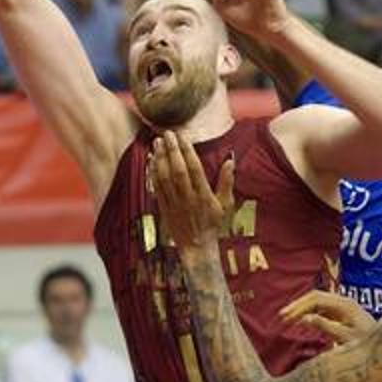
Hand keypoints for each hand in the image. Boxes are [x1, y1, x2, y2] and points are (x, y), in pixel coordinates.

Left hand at [151, 131, 234, 249]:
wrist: (197, 247)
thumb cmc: (213, 224)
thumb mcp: (225, 204)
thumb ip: (227, 181)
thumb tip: (230, 160)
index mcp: (204, 196)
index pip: (195, 169)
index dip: (188, 152)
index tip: (183, 137)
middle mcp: (188, 198)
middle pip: (177, 171)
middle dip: (171, 151)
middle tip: (167, 134)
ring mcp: (174, 203)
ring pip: (164, 178)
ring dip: (160, 159)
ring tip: (157, 142)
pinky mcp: (164, 207)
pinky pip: (157, 188)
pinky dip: (153, 173)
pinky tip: (152, 160)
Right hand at [280, 290, 375, 343]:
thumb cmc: (368, 346)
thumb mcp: (346, 338)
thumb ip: (326, 327)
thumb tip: (305, 318)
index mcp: (345, 305)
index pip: (316, 298)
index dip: (298, 306)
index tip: (285, 317)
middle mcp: (344, 302)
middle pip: (315, 297)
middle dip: (297, 306)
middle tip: (281, 317)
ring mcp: (343, 308)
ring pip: (317, 303)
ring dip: (302, 309)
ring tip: (286, 320)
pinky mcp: (343, 316)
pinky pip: (322, 310)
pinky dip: (309, 314)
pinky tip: (300, 322)